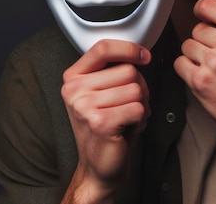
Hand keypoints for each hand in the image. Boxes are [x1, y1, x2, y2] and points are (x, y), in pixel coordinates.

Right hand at [61, 39, 150, 200]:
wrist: (98, 167)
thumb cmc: (104, 128)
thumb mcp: (100, 93)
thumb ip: (111, 71)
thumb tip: (138, 54)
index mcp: (73, 77)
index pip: (103, 48)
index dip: (128, 49)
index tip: (143, 56)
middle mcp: (74, 89)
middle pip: (128, 70)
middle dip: (139, 88)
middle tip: (128, 106)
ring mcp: (84, 106)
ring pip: (136, 90)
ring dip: (141, 106)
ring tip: (126, 118)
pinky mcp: (99, 123)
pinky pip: (138, 108)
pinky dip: (140, 120)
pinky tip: (127, 128)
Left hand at [173, 0, 215, 147]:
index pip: (206, 6)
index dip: (205, 14)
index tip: (209, 22)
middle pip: (196, 28)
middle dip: (205, 41)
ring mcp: (214, 64)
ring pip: (187, 46)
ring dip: (196, 56)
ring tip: (214, 67)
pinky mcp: (200, 82)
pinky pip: (179, 64)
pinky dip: (187, 71)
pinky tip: (204, 76)